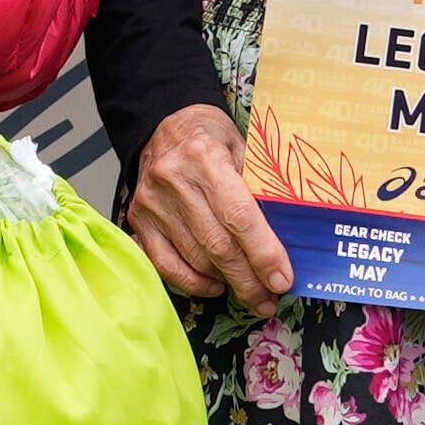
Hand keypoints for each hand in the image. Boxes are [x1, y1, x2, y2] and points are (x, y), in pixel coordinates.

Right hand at [127, 100, 291, 311]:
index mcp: (205, 158)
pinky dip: (193, 282)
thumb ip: (260, 189)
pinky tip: (214, 286)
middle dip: (249, 280)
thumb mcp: (244, 148)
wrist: (166, 125)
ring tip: (251, 293)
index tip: (282, 279)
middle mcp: (174, 180)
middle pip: (218, 244)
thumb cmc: (210, 137)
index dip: (263, 253)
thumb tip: (287, 238)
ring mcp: (152, 202)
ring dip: (227, 282)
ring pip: (195, 258)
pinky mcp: (137, 218)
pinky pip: (166, 263)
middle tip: (270, 300)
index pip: (239, 216)